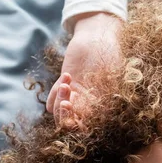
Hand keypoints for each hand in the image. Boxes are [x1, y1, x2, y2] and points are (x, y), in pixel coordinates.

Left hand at [46, 13, 122, 129]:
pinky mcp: (64, 88)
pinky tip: (66, 76)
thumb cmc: (108, 53)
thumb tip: (90, 117)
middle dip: (65, 116)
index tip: (74, 108)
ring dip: (60, 100)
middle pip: (69, 124)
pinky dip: (53, 94)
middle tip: (66, 101)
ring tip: (66, 83)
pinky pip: (51, 101)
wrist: (97, 36)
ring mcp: (75, 97)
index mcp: (101, 107)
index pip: (87, 126)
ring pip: (59, 113)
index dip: (78, 123)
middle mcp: (87, 106)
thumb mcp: (110, 74)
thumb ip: (101, 96)